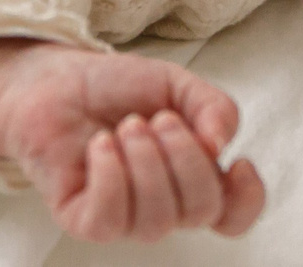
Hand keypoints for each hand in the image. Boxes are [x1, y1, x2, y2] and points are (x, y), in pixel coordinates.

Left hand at [0, 39, 266, 242]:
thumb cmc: (116, 88)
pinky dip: (111, 175)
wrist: (56, 82)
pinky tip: (102, 144)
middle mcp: (164, 203)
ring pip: (157, 221)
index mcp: (192, 176)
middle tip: (160, 120)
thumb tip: (223, 142)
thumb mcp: (178, 84)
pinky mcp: (85, 219)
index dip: (246, 199)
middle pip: (201, 211)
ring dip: (145, 163)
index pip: (233, 214)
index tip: (238, 162)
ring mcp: (125, 216)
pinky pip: (110, 218)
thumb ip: (213, 106)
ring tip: (128, 127)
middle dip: (186, 158)